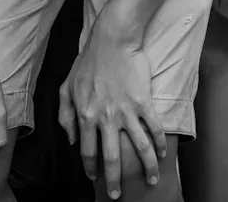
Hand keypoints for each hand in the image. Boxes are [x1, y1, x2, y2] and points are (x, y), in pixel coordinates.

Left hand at [58, 27, 165, 200]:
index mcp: (85, 114)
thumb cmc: (87, 62)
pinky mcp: (143, 102)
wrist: (111, 40)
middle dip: (114, 180)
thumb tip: (71, 140)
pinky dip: (160, 145)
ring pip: (138, 148)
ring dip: (146, 168)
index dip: (90, 168)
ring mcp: (125, 111)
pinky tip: (163, 155)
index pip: (86, 151)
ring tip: (151, 181)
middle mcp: (105, 117)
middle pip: (110, 158)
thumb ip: (65, 115)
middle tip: (118, 194)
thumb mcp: (66, 87)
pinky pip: (154, 129)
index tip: (94, 179)